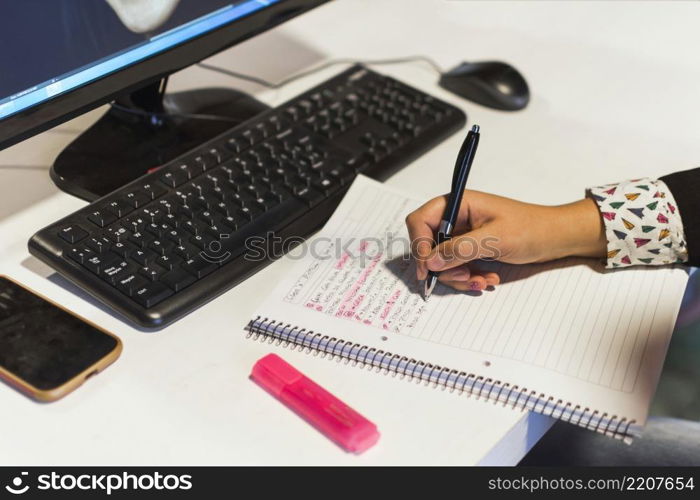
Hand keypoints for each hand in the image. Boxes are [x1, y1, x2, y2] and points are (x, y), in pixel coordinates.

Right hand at [405, 190, 605, 290]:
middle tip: (463, 277)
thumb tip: (431, 261)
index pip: (421, 220)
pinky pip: (456, 267)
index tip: (427, 268)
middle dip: (442, 266)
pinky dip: (467, 277)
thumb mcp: (495, 239)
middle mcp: (455, 218)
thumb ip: (461, 249)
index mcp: (458, 204)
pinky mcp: (470, 250)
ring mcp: (462, 235)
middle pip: (428, 244)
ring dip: (457, 276)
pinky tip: (487, 278)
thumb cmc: (531, 229)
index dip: (419, 244)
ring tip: (481, 280)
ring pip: (440, 261)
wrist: (555, 239)